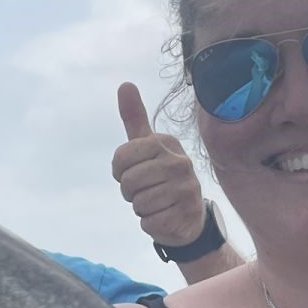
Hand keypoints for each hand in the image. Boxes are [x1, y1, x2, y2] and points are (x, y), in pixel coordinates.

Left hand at [110, 83, 204, 246]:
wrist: (187, 215)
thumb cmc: (160, 177)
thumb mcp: (147, 146)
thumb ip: (135, 118)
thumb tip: (125, 84)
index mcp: (166, 143)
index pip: (121, 157)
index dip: (119, 170)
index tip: (134, 171)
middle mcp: (180, 163)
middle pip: (128, 182)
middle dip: (130, 192)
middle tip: (145, 190)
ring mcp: (186, 189)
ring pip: (139, 204)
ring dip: (141, 208)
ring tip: (157, 202)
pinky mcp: (185, 214)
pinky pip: (149, 222)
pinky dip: (150, 224)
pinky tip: (164, 216)